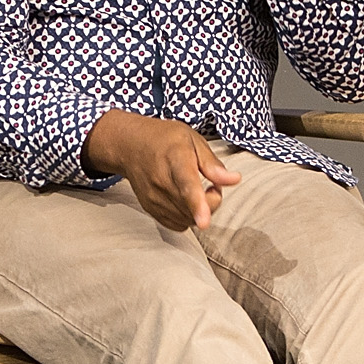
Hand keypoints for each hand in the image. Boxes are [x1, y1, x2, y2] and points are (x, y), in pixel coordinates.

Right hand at [85, 111, 240, 230]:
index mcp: (175, 158)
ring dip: (200, 210)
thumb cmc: (163, 139)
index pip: (187, 185)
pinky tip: (186, 200)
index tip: (204, 221)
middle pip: (192, 207)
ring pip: (187, 219)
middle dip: (212, 201)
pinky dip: (188, 217)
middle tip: (212, 183)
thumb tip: (233, 180)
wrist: (129, 146)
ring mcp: (153, 198)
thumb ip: (212, 163)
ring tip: (198, 189)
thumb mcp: (192, 139)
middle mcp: (161, 181)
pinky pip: (177, 224)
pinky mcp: (151, 209)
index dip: (198, 204)